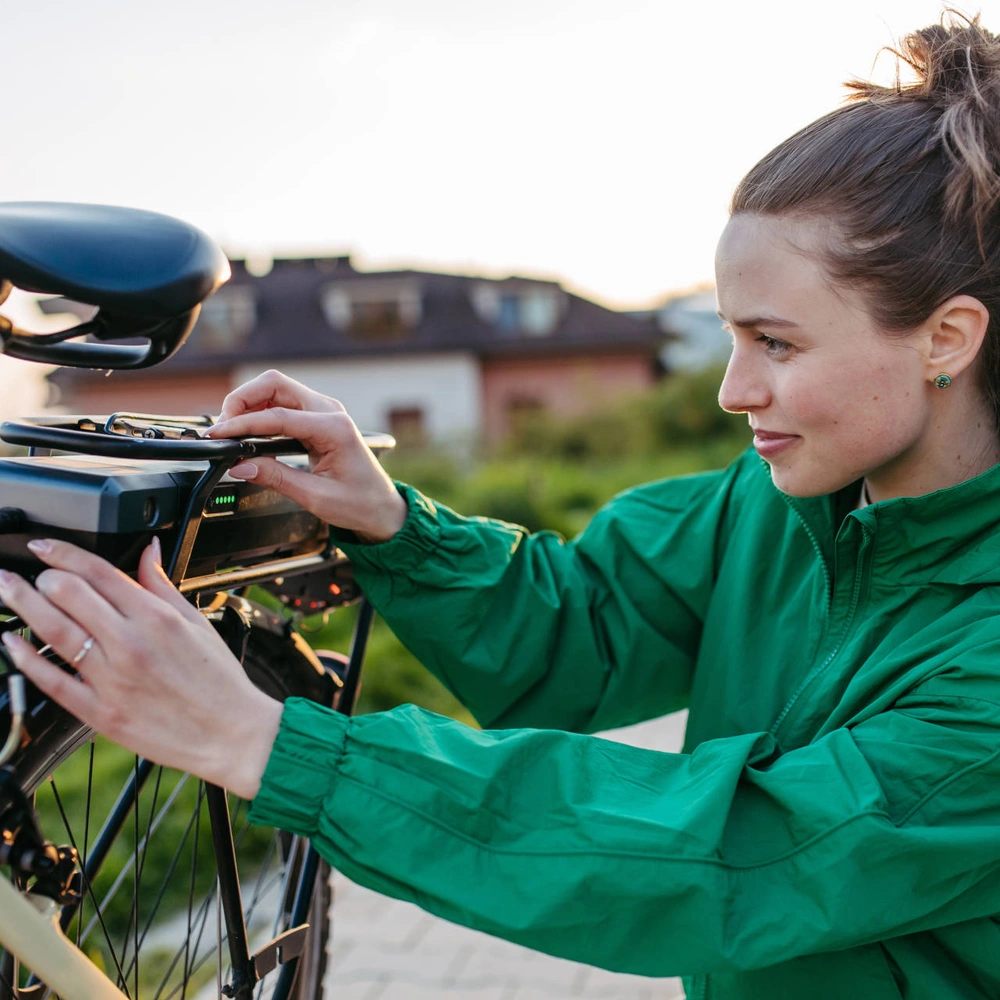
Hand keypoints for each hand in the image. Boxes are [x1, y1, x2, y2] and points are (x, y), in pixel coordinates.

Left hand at [0, 538, 282, 799]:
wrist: (230, 733)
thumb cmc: (218, 681)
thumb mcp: (197, 623)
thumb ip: (162, 585)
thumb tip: (147, 551)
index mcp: (156, 618)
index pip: (98, 571)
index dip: (63, 552)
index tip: (45, 546)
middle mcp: (130, 644)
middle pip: (68, 594)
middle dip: (40, 576)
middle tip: (29, 572)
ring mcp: (111, 679)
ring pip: (53, 631)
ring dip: (22, 604)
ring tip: (5, 589)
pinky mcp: (99, 712)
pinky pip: (51, 681)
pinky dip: (24, 659)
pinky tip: (11, 643)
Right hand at [208, 370, 407, 543]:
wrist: (381, 507)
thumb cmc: (359, 502)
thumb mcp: (316, 497)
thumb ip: (277, 478)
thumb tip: (240, 466)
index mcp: (335, 429)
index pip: (278, 415)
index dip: (243, 423)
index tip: (220, 434)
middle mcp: (330, 412)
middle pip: (275, 385)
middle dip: (242, 400)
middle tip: (223, 428)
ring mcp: (323, 412)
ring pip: (276, 390)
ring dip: (249, 404)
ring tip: (232, 432)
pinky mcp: (316, 419)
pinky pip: (282, 404)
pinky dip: (260, 412)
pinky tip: (248, 433)